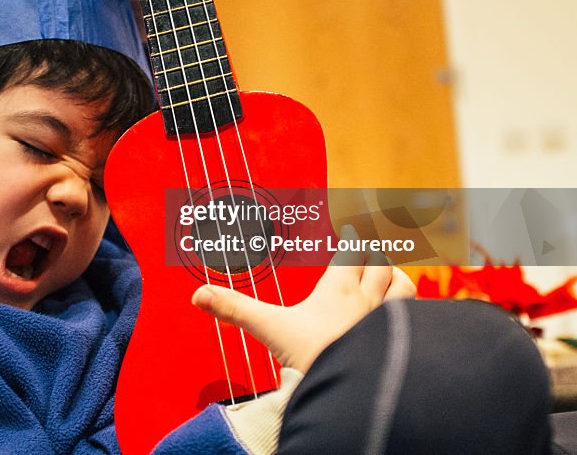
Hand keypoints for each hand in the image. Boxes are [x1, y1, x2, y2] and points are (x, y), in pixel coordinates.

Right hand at [191, 244, 416, 373]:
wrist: (351, 392)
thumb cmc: (313, 357)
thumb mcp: (268, 329)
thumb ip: (235, 310)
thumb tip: (198, 295)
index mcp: (337, 289)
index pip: (350, 251)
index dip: (352, 236)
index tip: (353, 223)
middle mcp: (368, 299)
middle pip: (380, 263)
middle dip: (375, 251)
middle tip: (372, 243)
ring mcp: (390, 321)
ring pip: (403, 285)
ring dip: (396, 277)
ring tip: (391, 275)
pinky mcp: (402, 343)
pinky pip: (417, 317)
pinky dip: (414, 310)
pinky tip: (408, 316)